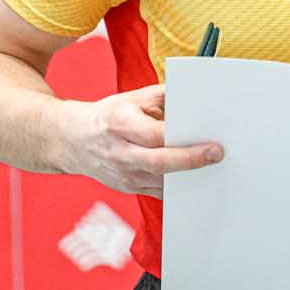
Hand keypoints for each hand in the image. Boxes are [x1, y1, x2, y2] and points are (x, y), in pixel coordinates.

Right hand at [56, 84, 221, 196]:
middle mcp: (121, 153)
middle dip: (190, 161)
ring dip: (188, 178)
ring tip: (214, 169)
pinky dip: (178, 189)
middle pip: (159, 163)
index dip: (182, 141)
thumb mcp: (132, 99)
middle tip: (217, 155)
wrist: (72, 141)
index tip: (209, 141)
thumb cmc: (108, 117)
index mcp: (120, 125)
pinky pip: (158, 192)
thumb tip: (195, 98)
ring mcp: (123, 175)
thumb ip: (164, 98)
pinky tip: (198, 181)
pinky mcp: (128, 188)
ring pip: (160, 181)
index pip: (155, 136)